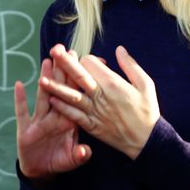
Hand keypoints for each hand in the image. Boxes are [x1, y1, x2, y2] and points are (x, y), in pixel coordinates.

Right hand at [14, 57, 90, 180]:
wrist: (42, 170)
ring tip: (47, 61)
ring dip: (45, 80)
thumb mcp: (71, 159)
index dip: (81, 82)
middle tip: (66, 51)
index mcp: (69, 120)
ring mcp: (39, 120)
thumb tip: (85, 152)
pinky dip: (20, 100)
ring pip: (43, 96)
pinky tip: (19, 85)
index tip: (87, 62)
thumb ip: (79, 155)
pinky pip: (22, 112)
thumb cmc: (60, 159)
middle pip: (60, 90)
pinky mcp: (25, 128)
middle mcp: (55, 116)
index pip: (77, 97)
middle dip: (63, 72)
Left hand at [41, 44, 160, 159]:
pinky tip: (51, 100)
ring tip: (42, 79)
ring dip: (56, 87)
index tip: (88, 61)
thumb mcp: (146, 84)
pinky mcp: (91, 125)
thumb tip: (119, 49)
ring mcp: (94, 112)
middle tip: (53, 50)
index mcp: (113, 83)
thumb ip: (130, 65)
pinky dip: (62, 107)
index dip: (87, 59)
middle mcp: (101, 96)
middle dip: (65, 62)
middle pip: (78, 76)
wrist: (146, 140)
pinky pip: (73, 115)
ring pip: (71, 96)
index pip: (92, 64)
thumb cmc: (148, 110)